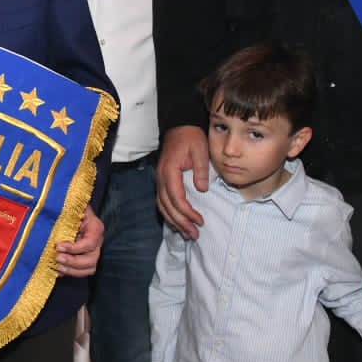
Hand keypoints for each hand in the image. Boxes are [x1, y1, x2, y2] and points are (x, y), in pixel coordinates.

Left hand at [56, 206, 104, 276]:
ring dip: (72, 270)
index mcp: (96, 228)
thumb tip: (55, 212)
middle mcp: (97, 242)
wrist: (74, 212)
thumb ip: (68, 210)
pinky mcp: (85, 259)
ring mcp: (93, 252)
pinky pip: (81, 271)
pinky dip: (69, 272)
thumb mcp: (72, 206)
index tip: (58, 246)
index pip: (90, 243)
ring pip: (89, 268)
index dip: (75, 248)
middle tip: (57, 258)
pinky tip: (57, 270)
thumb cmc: (72, 208)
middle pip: (91, 259)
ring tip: (57, 267)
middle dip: (73, 261)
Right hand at [155, 125, 208, 239]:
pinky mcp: (162, 180)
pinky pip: (162, 201)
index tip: (200, 221)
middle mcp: (161, 178)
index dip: (187, 213)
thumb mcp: (200, 150)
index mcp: (169, 171)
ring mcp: (159, 179)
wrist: (179, 126)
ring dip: (174, 221)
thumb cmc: (191, 137)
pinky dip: (169, 214)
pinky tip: (177, 222)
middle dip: (180, 222)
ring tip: (187, 234)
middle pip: (167, 206)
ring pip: (162, 206)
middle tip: (194, 234)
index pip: (176, 198)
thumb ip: (200, 169)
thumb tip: (202, 189)